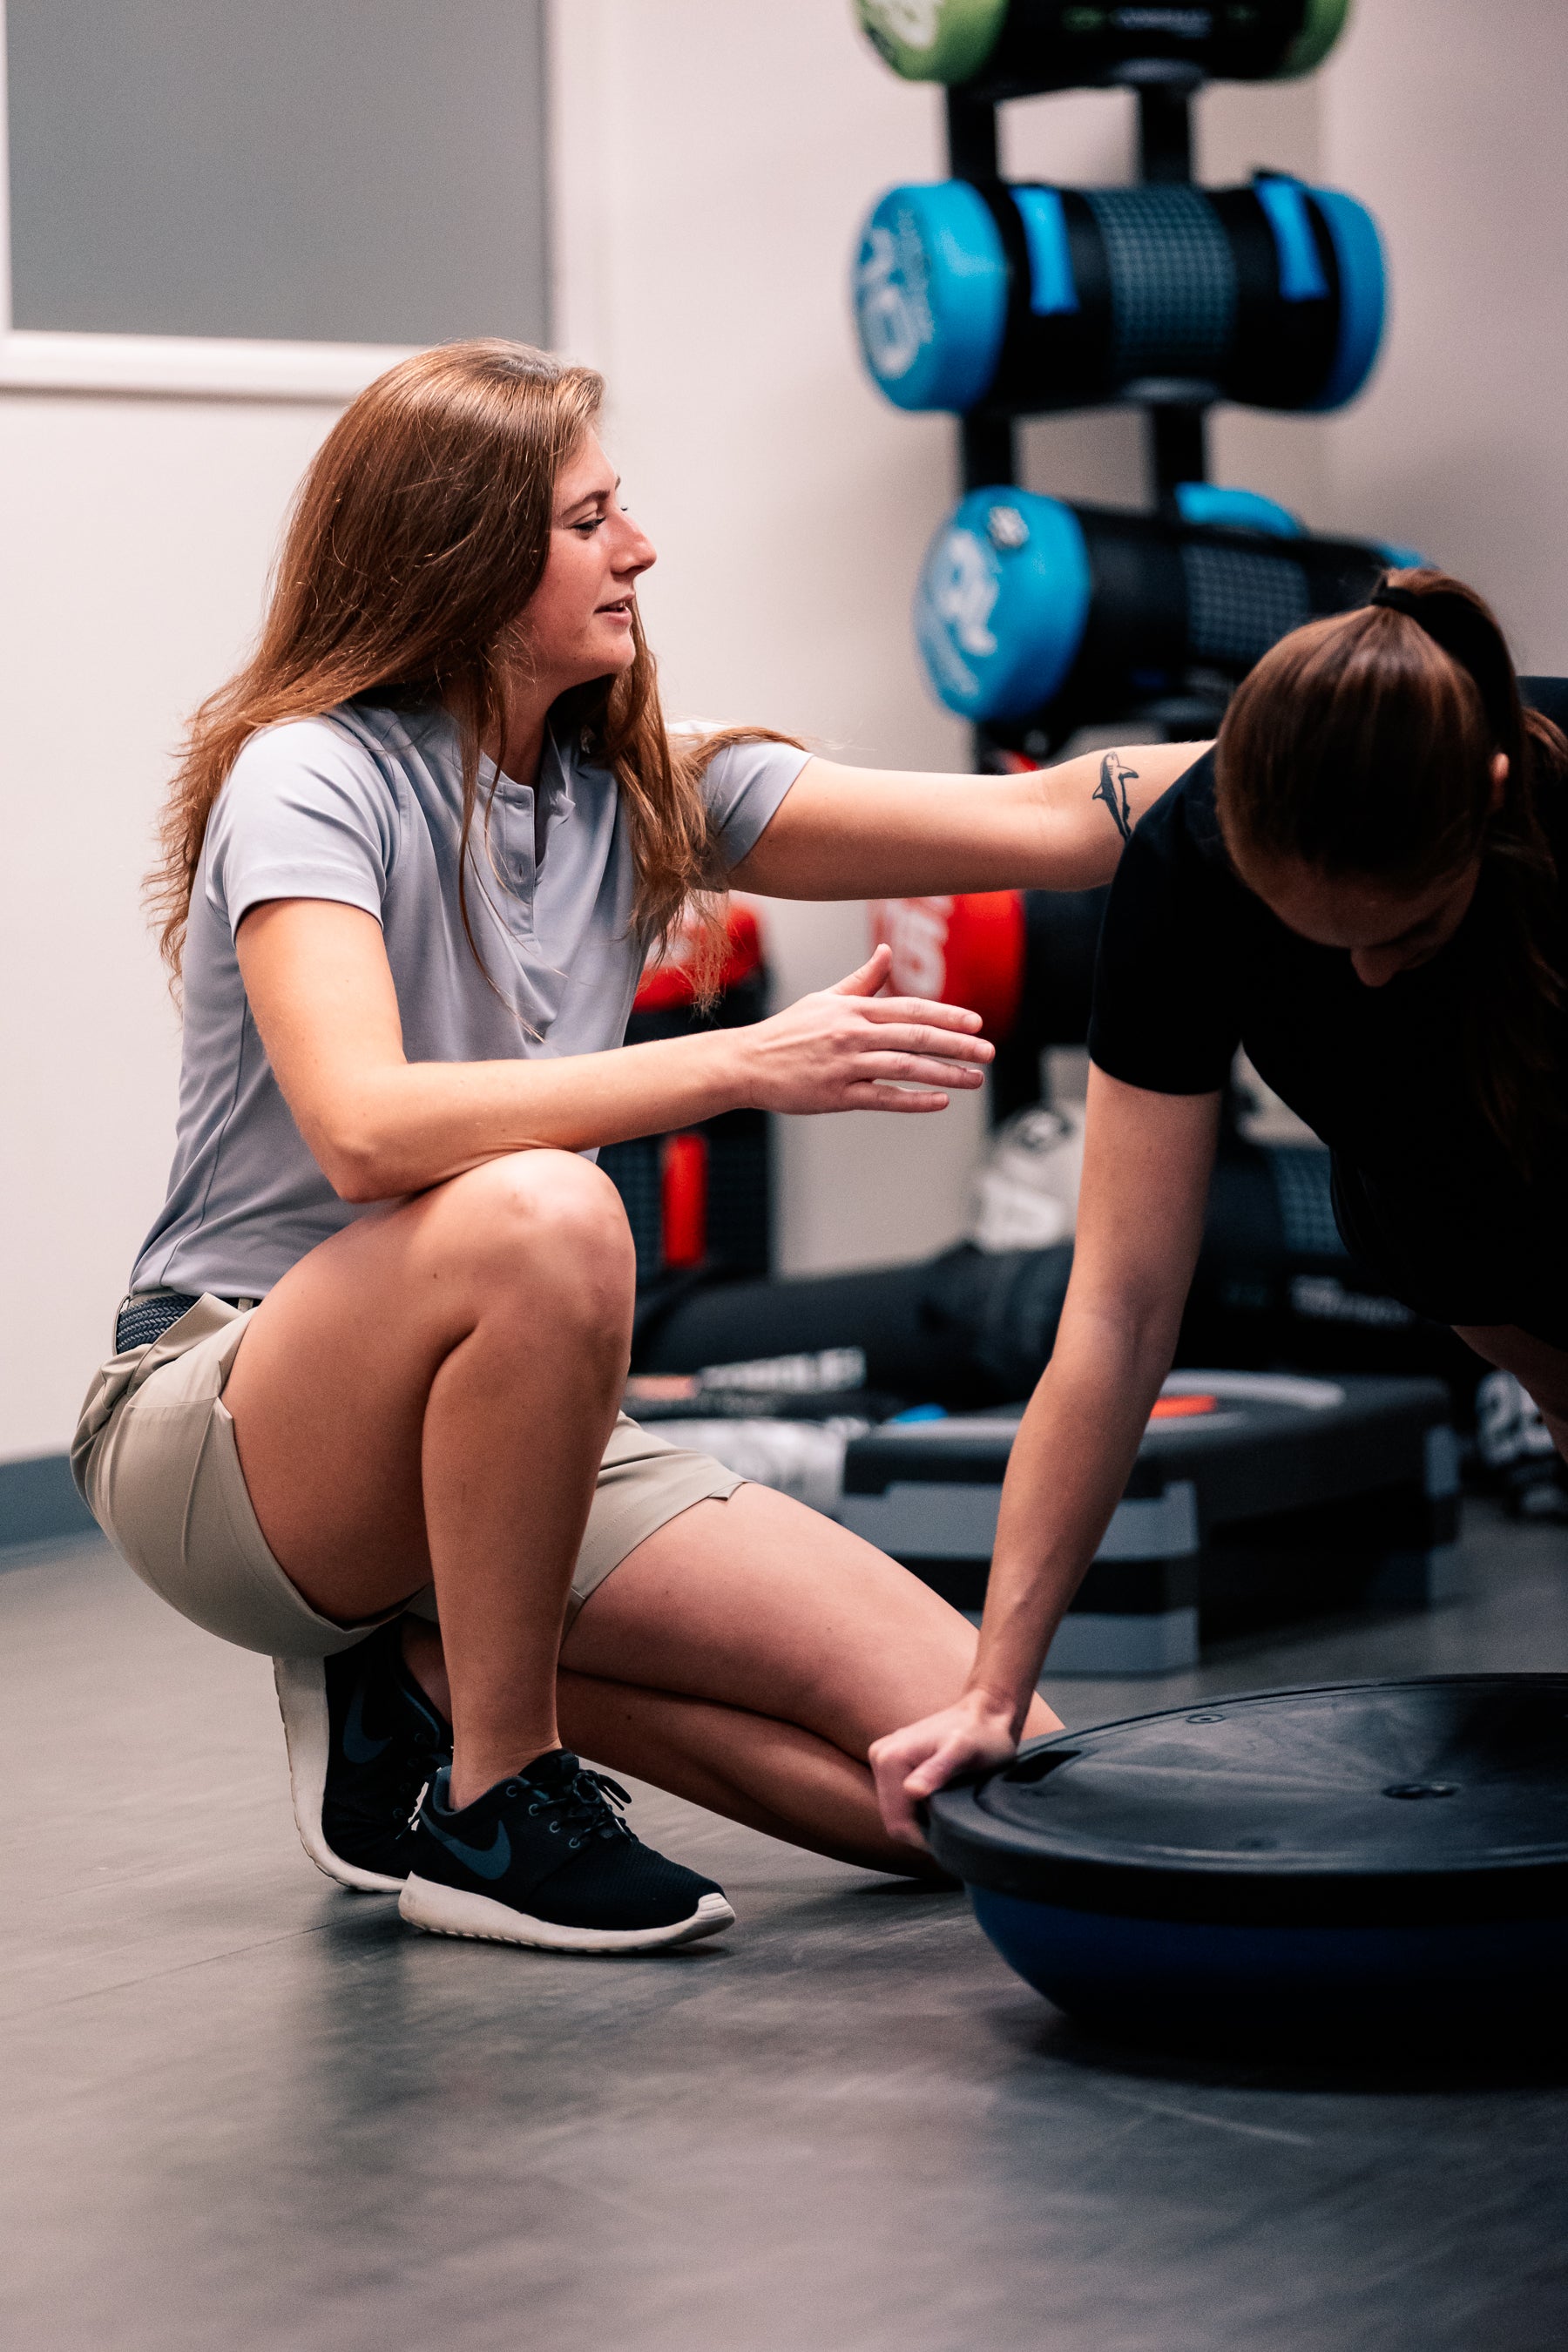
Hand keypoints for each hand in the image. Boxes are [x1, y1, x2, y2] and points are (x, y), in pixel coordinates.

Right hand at [739, 944, 992, 1115]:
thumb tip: (886, 952)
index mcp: (853, 1009)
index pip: (910, 1009)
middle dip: (957, 1045)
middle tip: (988, 1053)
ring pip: (905, 1068)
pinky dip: (914, 1099)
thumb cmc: (788, 1031)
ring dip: (945, 1074)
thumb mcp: (825, 999)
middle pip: (915, 1037)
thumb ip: (862, 980)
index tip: (976, 1023)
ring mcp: (845, 1064)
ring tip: (974, 1080)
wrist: (747, 1062)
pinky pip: (883, 1097)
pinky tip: (939, 1101)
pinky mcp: (837, 1094)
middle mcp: (853, 1033)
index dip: (946, 1016)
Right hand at [870, 1690, 1036, 1846]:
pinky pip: (899, 1800)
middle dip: (921, 1829)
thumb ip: (938, 1769)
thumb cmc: (982, 1735)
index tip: (951, 1836)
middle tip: (953, 1823)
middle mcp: (879, 1756)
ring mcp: (883, 1758)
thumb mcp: (965, 1752)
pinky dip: (919, 1809)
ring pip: (896, 1812)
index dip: (924, 1838)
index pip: (896, 1823)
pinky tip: (942, 1801)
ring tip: (950, 1810)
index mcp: (889, 1758)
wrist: (986, 1713)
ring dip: (921, 1820)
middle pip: (893, 1819)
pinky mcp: (893, 1763)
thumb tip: (911, 1791)